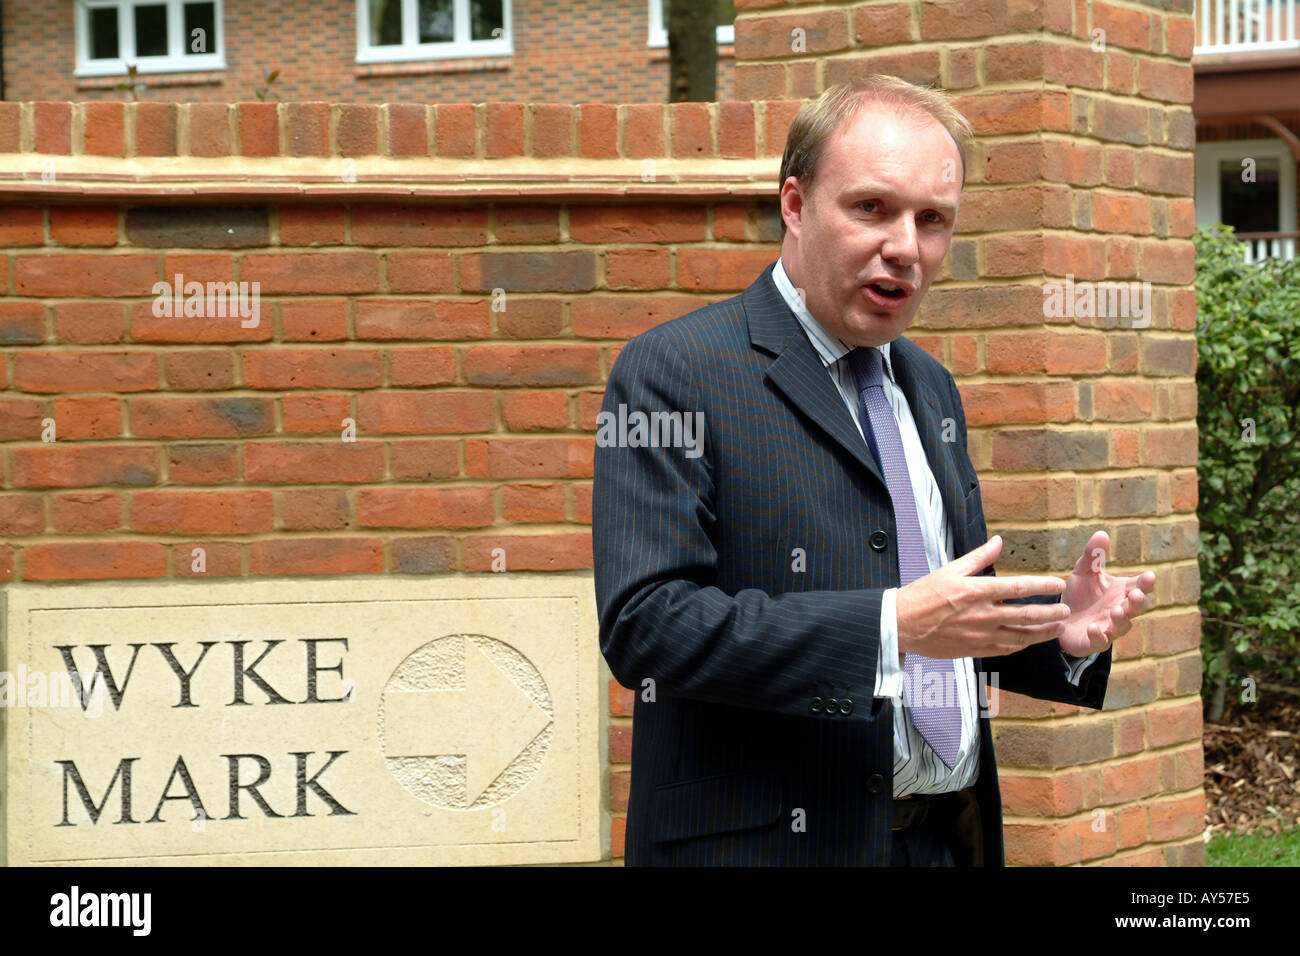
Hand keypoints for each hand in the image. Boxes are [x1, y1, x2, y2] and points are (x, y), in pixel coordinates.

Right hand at [895, 535, 1069, 659]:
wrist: (902, 623)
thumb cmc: (923, 594)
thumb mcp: (951, 569)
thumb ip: (979, 557)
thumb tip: (998, 542)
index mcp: (977, 590)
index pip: (1019, 587)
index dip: (1043, 585)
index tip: (1058, 583)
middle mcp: (983, 614)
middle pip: (1027, 615)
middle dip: (1050, 612)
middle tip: (1065, 609)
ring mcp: (980, 635)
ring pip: (1021, 636)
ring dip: (1042, 633)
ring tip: (1057, 628)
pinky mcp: (975, 650)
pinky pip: (1006, 650)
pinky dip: (1021, 645)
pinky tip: (1030, 641)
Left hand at [1054, 530, 1154, 657]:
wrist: (1061, 618)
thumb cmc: (1080, 594)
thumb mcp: (1084, 571)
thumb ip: (1093, 555)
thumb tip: (1101, 533)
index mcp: (1121, 592)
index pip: (1140, 586)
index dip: (1146, 583)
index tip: (1149, 576)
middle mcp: (1120, 609)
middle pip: (1137, 608)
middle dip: (1139, 602)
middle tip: (1136, 594)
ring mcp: (1109, 627)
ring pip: (1122, 626)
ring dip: (1121, 619)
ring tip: (1117, 611)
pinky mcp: (1094, 641)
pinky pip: (1101, 641)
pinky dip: (1099, 636)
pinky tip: (1094, 628)